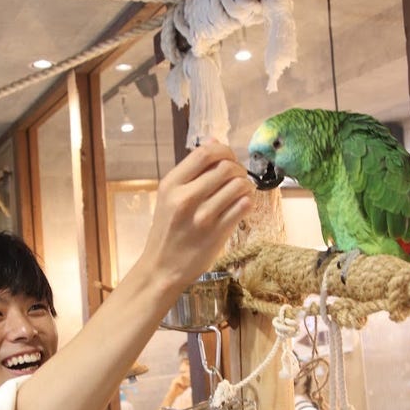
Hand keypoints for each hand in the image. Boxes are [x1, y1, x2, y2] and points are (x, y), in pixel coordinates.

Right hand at [139, 141, 253, 292]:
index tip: (228, 158)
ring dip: (246, 185)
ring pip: (238, 186)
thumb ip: (191, 171)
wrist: (162, 267)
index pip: (205, 153)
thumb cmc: (167, 229)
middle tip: (239, 176)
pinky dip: (248, 201)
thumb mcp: (169, 196)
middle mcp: (185, 198)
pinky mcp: (217, 234)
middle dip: (238, 168)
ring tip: (243, 190)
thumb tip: (213, 142)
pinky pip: (243, 207)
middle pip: (226, 168)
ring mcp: (203, 217)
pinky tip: (242, 204)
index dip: (224, 150)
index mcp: (171, 184)